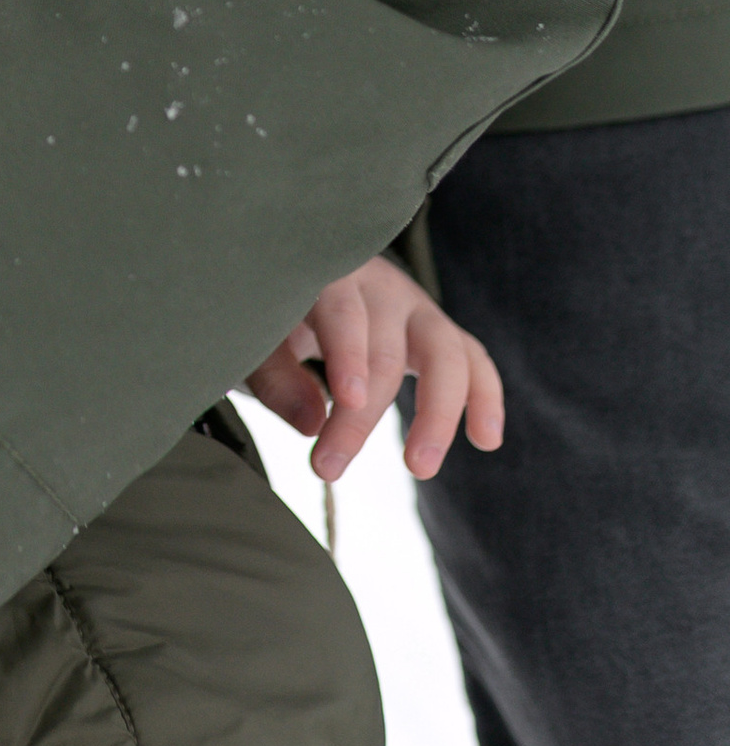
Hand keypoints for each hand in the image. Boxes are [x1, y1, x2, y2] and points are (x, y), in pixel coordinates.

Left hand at [243, 254, 505, 482]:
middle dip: (359, 417)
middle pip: (384, 349)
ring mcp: (416, 306)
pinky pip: (473, 360)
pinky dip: (486, 396)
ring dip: (438, 413)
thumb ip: (276, 378)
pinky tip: (486, 440)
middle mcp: (380, 285)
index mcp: (329, 276)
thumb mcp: (259, 339)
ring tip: (420, 467)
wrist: (302, 278)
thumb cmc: (275, 314)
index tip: (346, 399)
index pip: (342, 312)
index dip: (347, 354)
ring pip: (445, 352)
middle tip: (327, 468)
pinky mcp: (439, 331)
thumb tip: (311, 424)